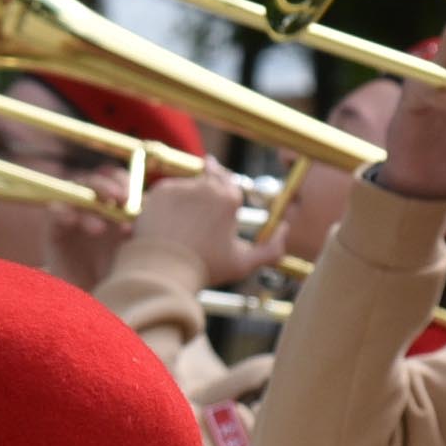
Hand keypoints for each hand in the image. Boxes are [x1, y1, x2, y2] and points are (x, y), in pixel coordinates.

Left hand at [133, 163, 288, 287]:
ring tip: (182, 219)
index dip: (226, 183)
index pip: (231, 182)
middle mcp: (207, 186)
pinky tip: (168, 220)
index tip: (220, 180)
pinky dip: (167, 203)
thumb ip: (271, 250)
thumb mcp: (243, 264)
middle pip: (210, 175)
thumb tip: (285, 230)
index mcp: (230, 199)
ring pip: (187, 186)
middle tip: (206, 179)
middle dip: (209, 177)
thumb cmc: (205, 268)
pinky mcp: (160, 191)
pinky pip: (167, 191)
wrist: (164, 270)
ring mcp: (182, 187)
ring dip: (187, 196)